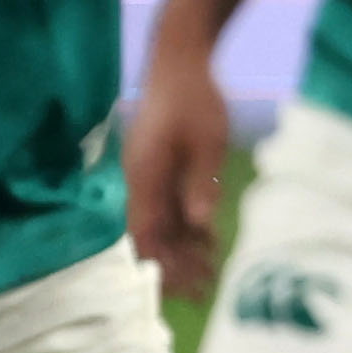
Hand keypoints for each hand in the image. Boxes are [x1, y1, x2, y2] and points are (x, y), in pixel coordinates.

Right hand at [125, 48, 234, 292]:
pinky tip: (208, 244)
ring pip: (162, 225)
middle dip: (176, 265)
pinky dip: (188, 229)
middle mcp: (140, 181)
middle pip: (152, 236)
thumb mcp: (206, 140)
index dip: (163, 264)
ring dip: (184, 251)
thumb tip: (199, 225)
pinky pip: (170, 208)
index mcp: (144, 176)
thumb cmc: (194, 98)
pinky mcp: (161, 171)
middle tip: (205, 290)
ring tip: (211, 275)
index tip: (187, 286)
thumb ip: (202, 182)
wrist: (179, 62)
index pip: (145, 234)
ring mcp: (149, 176)